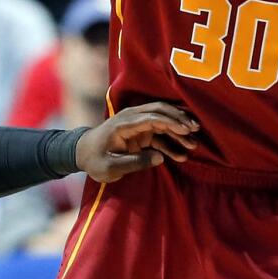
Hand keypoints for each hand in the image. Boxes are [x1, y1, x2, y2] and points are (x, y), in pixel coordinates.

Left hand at [75, 102, 199, 182]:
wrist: (82, 154)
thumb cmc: (95, 160)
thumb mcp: (111, 167)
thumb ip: (135, 162)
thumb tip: (160, 158)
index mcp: (123, 123)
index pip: (151, 117)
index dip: (170, 122)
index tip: (186, 130)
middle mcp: (132, 118)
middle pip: (160, 111)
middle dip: (179, 119)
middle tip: (195, 130)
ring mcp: (137, 124)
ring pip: (162, 122)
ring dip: (178, 131)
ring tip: (193, 145)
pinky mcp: (140, 132)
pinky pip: (159, 135)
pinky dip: (171, 142)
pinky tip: (182, 155)